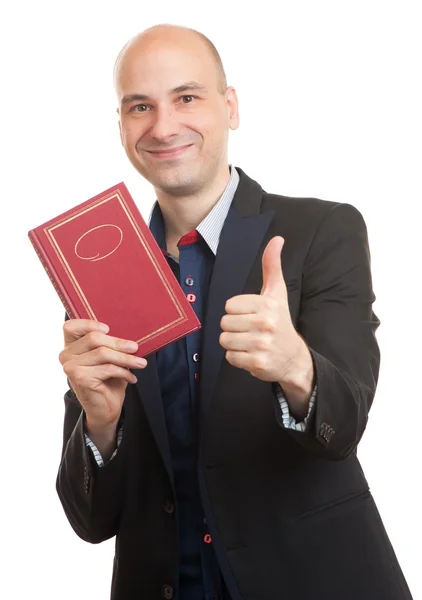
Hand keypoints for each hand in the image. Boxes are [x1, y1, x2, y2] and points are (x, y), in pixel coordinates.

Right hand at [59, 319, 146, 428]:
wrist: (106, 408)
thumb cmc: (108, 380)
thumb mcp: (110, 357)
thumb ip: (111, 343)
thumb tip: (130, 332)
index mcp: (71, 346)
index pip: (71, 326)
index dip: (88, 324)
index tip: (109, 329)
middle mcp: (66, 355)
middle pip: (93, 338)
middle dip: (118, 343)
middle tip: (136, 348)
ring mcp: (70, 367)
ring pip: (103, 353)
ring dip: (126, 358)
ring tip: (141, 363)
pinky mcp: (80, 378)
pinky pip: (107, 368)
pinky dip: (123, 372)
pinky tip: (132, 378)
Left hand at [219, 236, 305, 382]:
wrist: (293, 358)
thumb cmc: (280, 321)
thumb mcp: (277, 293)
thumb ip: (272, 266)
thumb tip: (277, 239)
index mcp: (268, 304)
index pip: (229, 305)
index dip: (237, 311)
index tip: (252, 315)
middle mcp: (266, 323)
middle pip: (225, 323)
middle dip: (234, 328)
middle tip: (250, 330)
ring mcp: (261, 344)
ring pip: (225, 340)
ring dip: (233, 343)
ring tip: (249, 342)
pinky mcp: (256, 363)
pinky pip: (230, 357)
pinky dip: (237, 358)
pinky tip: (251, 354)